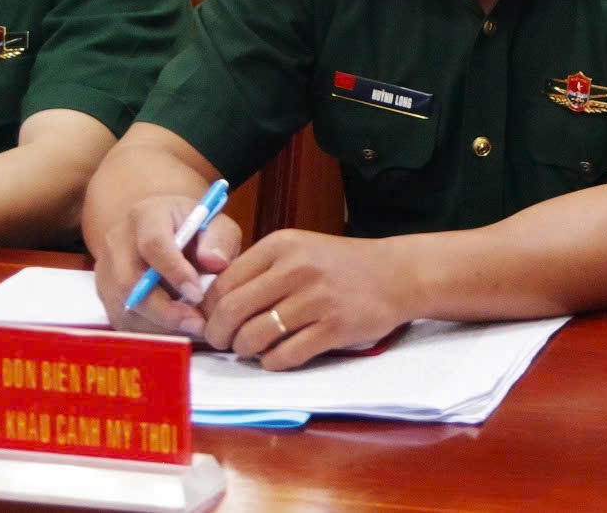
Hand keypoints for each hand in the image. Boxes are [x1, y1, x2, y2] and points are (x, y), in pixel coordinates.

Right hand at [93, 191, 242, 337]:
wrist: (163, 232)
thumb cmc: (193, 230)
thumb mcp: (215, 225)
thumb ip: (219, 240)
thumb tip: (215, 262)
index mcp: (147, 216)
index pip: (153, 244)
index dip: (174, 271)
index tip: (197, 293)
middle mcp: (118, 240)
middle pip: (130, 281)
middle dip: (164, 309)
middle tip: (196, 323)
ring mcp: (105, 269)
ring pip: (123, 306)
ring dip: (158, 324)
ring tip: (190, 327)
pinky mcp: (104, 293)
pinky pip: (121, 320)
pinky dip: (149, 330)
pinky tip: (174, 330)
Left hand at [199, 229, 409, 370]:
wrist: (397, 273)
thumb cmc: (341, 265)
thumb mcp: (300, 250)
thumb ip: (261, 270)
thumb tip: (214, 305)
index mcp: (282, 245)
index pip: (224, 282)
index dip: (209, 309)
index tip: (211, 322)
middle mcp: (296, 268)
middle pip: (232, 311)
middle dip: (218, 335)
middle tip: (222, 343)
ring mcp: (316, 299)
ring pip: (254, 336)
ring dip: (245, 350)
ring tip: (251, 350)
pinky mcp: (334, 328)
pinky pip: (285, 355)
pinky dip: (272, 362)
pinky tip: (276, 357)